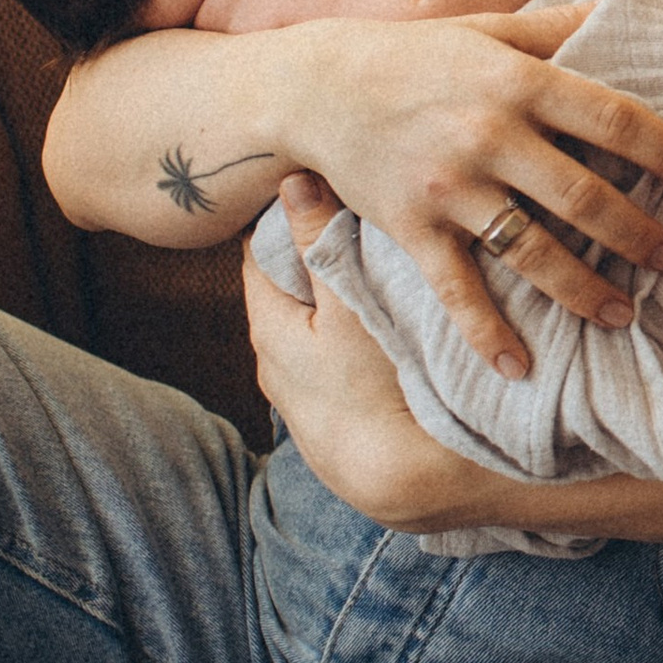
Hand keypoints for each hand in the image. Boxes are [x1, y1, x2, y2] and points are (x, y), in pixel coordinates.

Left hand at [243, 212, 476, 530]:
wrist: (405, 482)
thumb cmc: (370, 387)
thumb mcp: (346, 305)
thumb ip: (320, 244)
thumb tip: (293, 180)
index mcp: (267, 329)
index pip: (258, 252)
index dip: (283, 216)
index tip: (319, 185)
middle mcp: (275, 365)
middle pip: (287, 290)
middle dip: (313, 254)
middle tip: (355, 214)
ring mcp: (305, 395)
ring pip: (314, 327)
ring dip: (335, 297)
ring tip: (376, 264)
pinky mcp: (335, 417)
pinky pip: (336, 359)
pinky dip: (351, 334)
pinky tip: (385, 325)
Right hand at [272, 9, 662, 378]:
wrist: (315, 86)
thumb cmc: (416, 55)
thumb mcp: (490, 28)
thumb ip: (559, 27)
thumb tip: (628, 10)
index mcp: (518, 82)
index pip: (613, 119)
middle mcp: (489, 136)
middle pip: (584, 197)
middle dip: (638, 234)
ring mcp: (449, 188)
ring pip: (532, 252)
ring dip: (584, 289)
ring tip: (624, 312)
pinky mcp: (412, 229)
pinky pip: (457, 291)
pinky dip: (487, 334)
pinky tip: (520, 368)